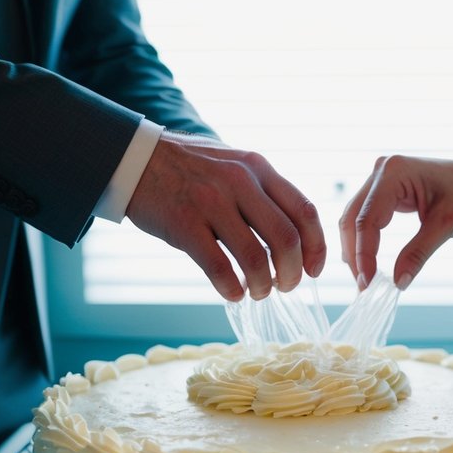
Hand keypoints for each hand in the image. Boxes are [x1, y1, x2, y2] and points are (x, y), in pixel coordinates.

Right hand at [126, 131, 325, 300]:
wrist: (137, 158)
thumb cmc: (190, 169)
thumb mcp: (234, 165)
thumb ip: (263, 193)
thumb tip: (294, 239)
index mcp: (258, 168)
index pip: (304, 211)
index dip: (316, 248)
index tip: (313, 270)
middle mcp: (239, 182)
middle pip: (286, 239)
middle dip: (292, 273)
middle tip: (285, 286)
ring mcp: (211, 203)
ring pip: (255, 258)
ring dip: (262, 286)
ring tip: (257, 292)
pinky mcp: (184, 224)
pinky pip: (219, 267)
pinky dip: (231, 289)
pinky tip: (232, 293)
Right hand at [339, 135, 452, 289]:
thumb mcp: (447, 225)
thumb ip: (418, 253)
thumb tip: (398, 283)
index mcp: (393, 173)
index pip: (367, 220)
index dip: (364, 255)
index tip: (369, 284)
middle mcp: (380, 171)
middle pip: (353, 219)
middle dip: (356, 255)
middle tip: (365, 287)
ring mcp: (380, 179)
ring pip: (354, 219)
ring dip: (356, 250)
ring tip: (366, 279)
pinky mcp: (384, 189)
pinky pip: (365, 217)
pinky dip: (364, 241)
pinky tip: (367, 263)